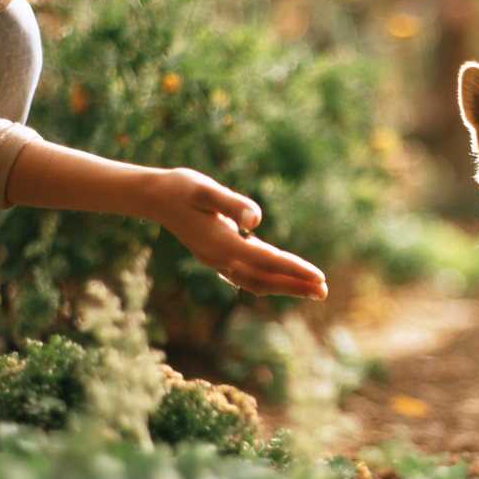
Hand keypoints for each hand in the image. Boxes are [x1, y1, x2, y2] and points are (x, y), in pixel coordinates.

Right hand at [6, 144, 327, 299]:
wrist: (154, 196)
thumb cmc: (181, 187)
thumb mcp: (205, 190)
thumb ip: (232, 203)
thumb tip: (256, 220)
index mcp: (221, 244)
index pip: (266, 261)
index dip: (294, 269)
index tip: (319, 277)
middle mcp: (220, 258)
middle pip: (264, 278)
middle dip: (295, 285)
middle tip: (325, 291)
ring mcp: (217, 261)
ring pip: (257, 281)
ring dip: (285, 285)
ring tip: (313, 289)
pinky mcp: (216, 257)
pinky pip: (248, 275)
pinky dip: (269, 279)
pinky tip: (284, 278)